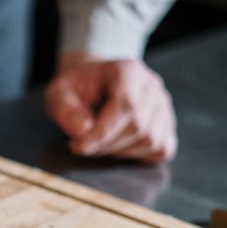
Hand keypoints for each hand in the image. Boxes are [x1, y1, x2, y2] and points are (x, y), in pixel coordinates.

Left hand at [44, 55, 176, 162]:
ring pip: (151, 140)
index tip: (79, 146)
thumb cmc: (77, 90)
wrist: (93, 85)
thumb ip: (67, 112)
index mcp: (128, 71)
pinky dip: (139, 156)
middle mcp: (152, 86)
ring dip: (120, 152)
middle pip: (139, 126)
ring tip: (99, 143)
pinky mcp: (167, 124)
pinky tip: (118, 147)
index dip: (103, 132)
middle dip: (107, 144)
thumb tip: (84, 133)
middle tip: (84, 145)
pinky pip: (162, 148)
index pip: (126, 104)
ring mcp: (163, 105)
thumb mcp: (59, 94)